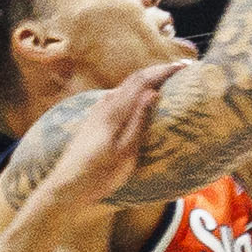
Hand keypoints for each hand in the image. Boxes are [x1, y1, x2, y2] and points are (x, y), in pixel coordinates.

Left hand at [17, 64, 179, 242]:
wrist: (67, 185)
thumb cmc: (99, 174)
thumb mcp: (125, 152)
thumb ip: (138, 121)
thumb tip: (153, 92)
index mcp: (115, 111)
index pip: (143, 80)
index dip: (164, 70)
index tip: (184, 66)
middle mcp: (105, 104)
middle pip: (134, 78)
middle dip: (158, 71)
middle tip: (181, 68)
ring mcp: (98, 110)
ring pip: (126, 85)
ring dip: (147, 78)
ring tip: (166, 78)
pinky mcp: (95, 118)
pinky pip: (119, 95)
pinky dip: (136, 89)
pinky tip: (141, 96)